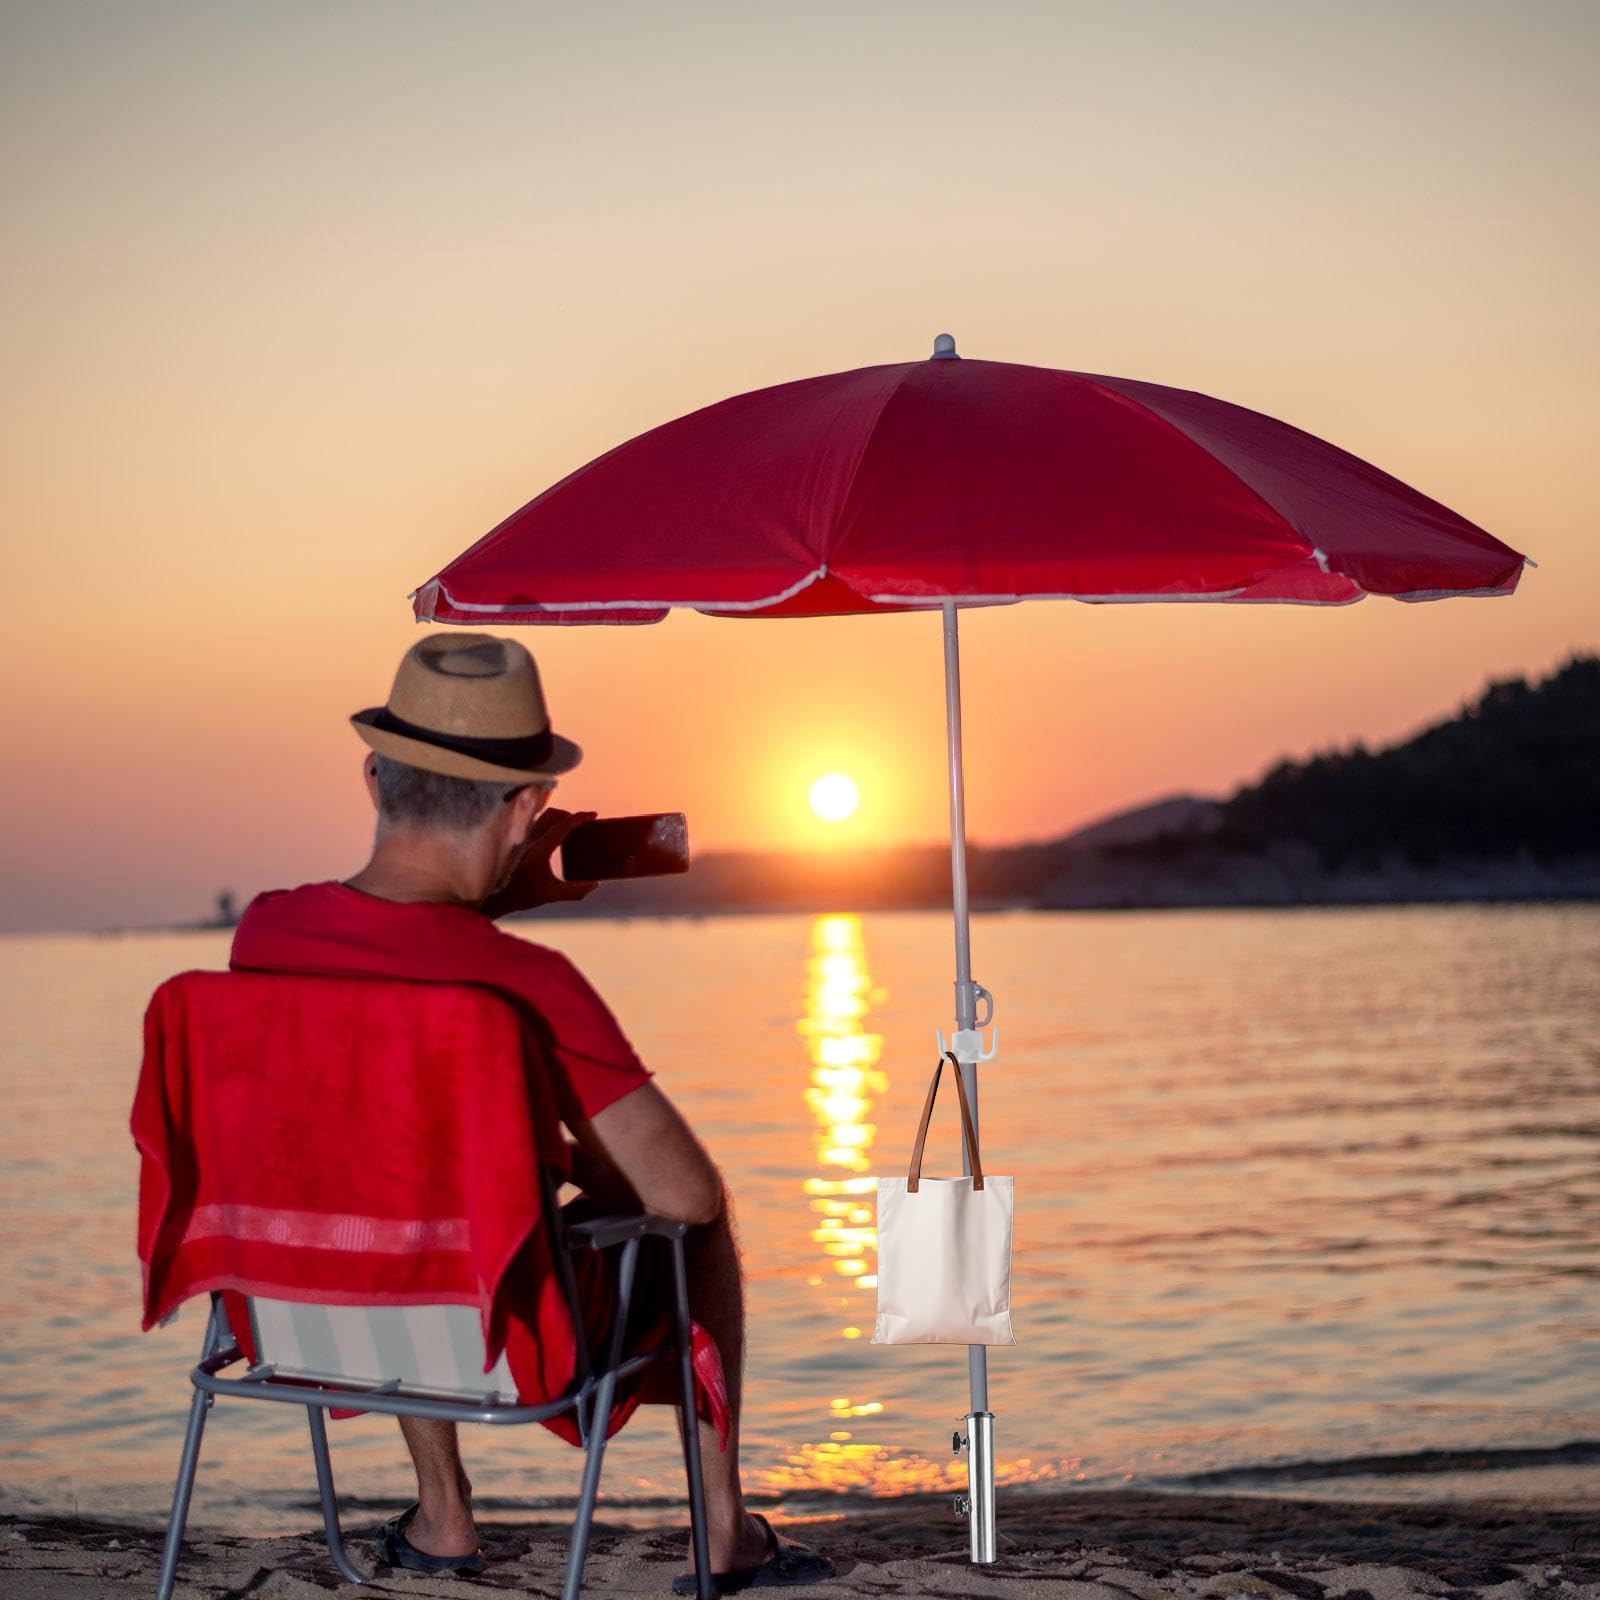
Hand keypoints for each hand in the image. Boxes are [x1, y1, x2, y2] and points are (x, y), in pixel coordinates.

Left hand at [484, 808, 599, 917]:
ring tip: (569, 828)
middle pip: (554, 814)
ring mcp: (523, 840)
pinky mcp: (518, 844)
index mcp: (541, 848)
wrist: (495, 897)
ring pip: (543, 817)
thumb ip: (575, 891)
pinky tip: (553, 837)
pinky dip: (549, 824)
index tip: (594, 815)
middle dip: (571, 815)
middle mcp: (530, 839)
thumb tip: (595, 885)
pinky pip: (536, 825)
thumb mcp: (552, 895)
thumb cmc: (521, 895)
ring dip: (558, 818)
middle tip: (582, 824)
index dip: (581, 817)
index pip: (564, 824)